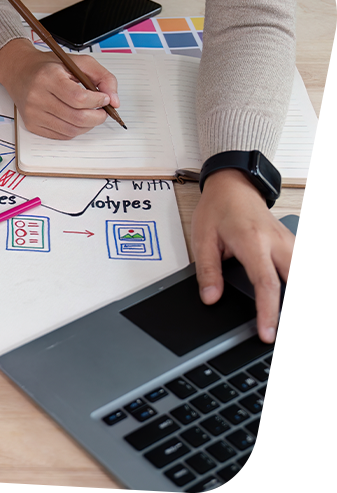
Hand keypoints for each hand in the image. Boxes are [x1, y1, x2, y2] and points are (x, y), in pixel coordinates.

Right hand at [0, 38, 118, 138]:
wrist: (20, 72)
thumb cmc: (49, 67)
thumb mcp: (78, 62)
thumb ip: (103, 77)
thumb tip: (115, 101)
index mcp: (48, 77)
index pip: (79, 98)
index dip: (97, 101)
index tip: (105, 99)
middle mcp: (37, 97)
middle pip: (77, 117)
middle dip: (97, 117)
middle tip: (103, 111)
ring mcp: (33, 113)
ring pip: (71, 130)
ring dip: (88, 125)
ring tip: (91, 115)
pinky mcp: (31, 124)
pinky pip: (61, 135)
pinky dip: (75, 130)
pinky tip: (77, 119)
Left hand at [194, 169, 336, 346]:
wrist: (233, 186)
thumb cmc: (218, 211)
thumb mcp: (202, 239)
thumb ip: (207, 271)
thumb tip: (211, 298)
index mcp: (252, 242)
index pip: (267, 282)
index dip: (269, 311)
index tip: (268, 334)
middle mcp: (279, 242)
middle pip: (306, 279)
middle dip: (312, 312)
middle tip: (310, 339)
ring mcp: (293, 242)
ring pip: (323, 272)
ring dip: (331, 301)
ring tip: (329, 327)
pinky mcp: (299, 244)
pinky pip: (323, 264)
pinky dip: (334, 284)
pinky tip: (334, 302)